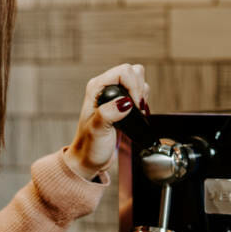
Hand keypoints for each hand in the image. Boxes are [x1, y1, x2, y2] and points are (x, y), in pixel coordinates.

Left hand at [64, 64, 149, 179]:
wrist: (89, 159)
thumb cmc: (89, 147)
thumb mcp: (97, 130)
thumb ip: (109, 114)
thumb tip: (125, 103)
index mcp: (96, 87)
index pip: (123, 71)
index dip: (134, 86)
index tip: (133, 106)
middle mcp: (105, 88)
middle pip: (133, 72)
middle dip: (140, 89)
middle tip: (135, 108)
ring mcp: (114, 96)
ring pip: (138, 81)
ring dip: (142, 95)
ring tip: (135, 113)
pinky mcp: (121, 105)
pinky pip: (138, 94)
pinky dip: (142, 102)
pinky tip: (136, 115)